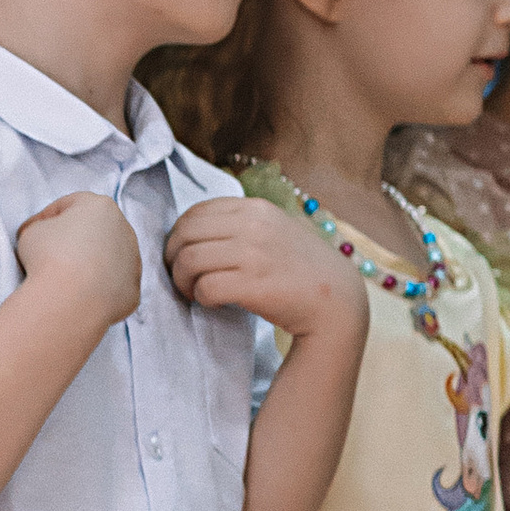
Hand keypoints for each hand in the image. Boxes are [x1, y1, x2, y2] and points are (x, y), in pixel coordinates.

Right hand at [14, 190, 142, 328]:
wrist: (71, 300)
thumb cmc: (49, 256)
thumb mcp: (31, 231)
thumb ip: (41, 227)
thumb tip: (46, 236)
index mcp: (101, 206)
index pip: (69, 205)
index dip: (44, 218)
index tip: (30, 233)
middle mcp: (124, 229)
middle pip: (95, 229)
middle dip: (73, 239)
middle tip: (48, 254)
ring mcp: (133, 261)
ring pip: (108, 257)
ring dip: (89, 263)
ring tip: (65, 278)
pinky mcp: (132, 290)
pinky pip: (112, 284)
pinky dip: (97, 287)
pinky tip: (79, 295)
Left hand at [165, 195, 365, 341]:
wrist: (337, 302)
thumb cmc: (301, 269)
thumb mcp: (275, 230)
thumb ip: (240, 223)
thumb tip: (192, 229)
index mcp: (256, 208)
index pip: (196, 212)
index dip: (178, 235)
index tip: (181, 254)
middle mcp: (254, 225)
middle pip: (184, 234)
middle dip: (172, 258)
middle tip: (180, 277)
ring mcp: (254, 254)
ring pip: (189, 260)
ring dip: (182, 281)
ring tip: (193, 292)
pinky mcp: (254, 284)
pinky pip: (205, 287)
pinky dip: (201, 297)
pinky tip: (212, 302)